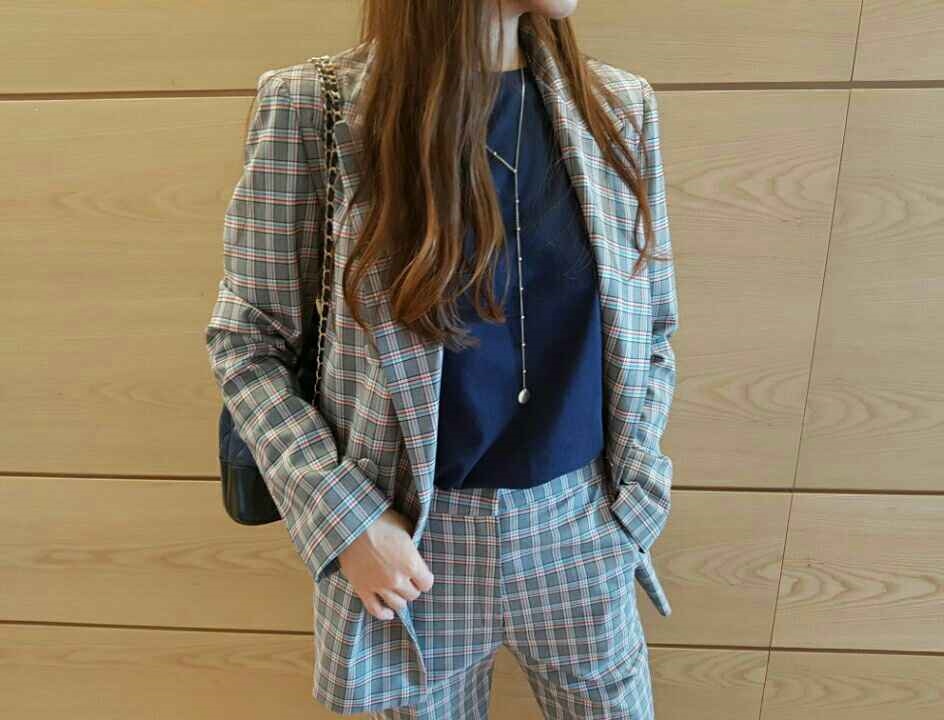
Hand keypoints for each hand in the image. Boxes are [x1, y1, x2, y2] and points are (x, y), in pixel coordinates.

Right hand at [338, 506, 434, 620]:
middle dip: (412, 587)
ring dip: (400, 599)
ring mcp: (379, 586)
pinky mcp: (362, 589)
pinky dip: (383, 613)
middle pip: (413, 595)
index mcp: (411, 563)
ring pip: (397, 604)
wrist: (351, 524)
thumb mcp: (404, 525)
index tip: (421, 574)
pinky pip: (375, 609)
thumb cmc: (379, 520)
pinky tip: (389, 612)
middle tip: (408, 580)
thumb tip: (414, 548)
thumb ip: (412, 542)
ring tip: (398, 592)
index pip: (427, 583)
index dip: (425, 579)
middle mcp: (397, 579)